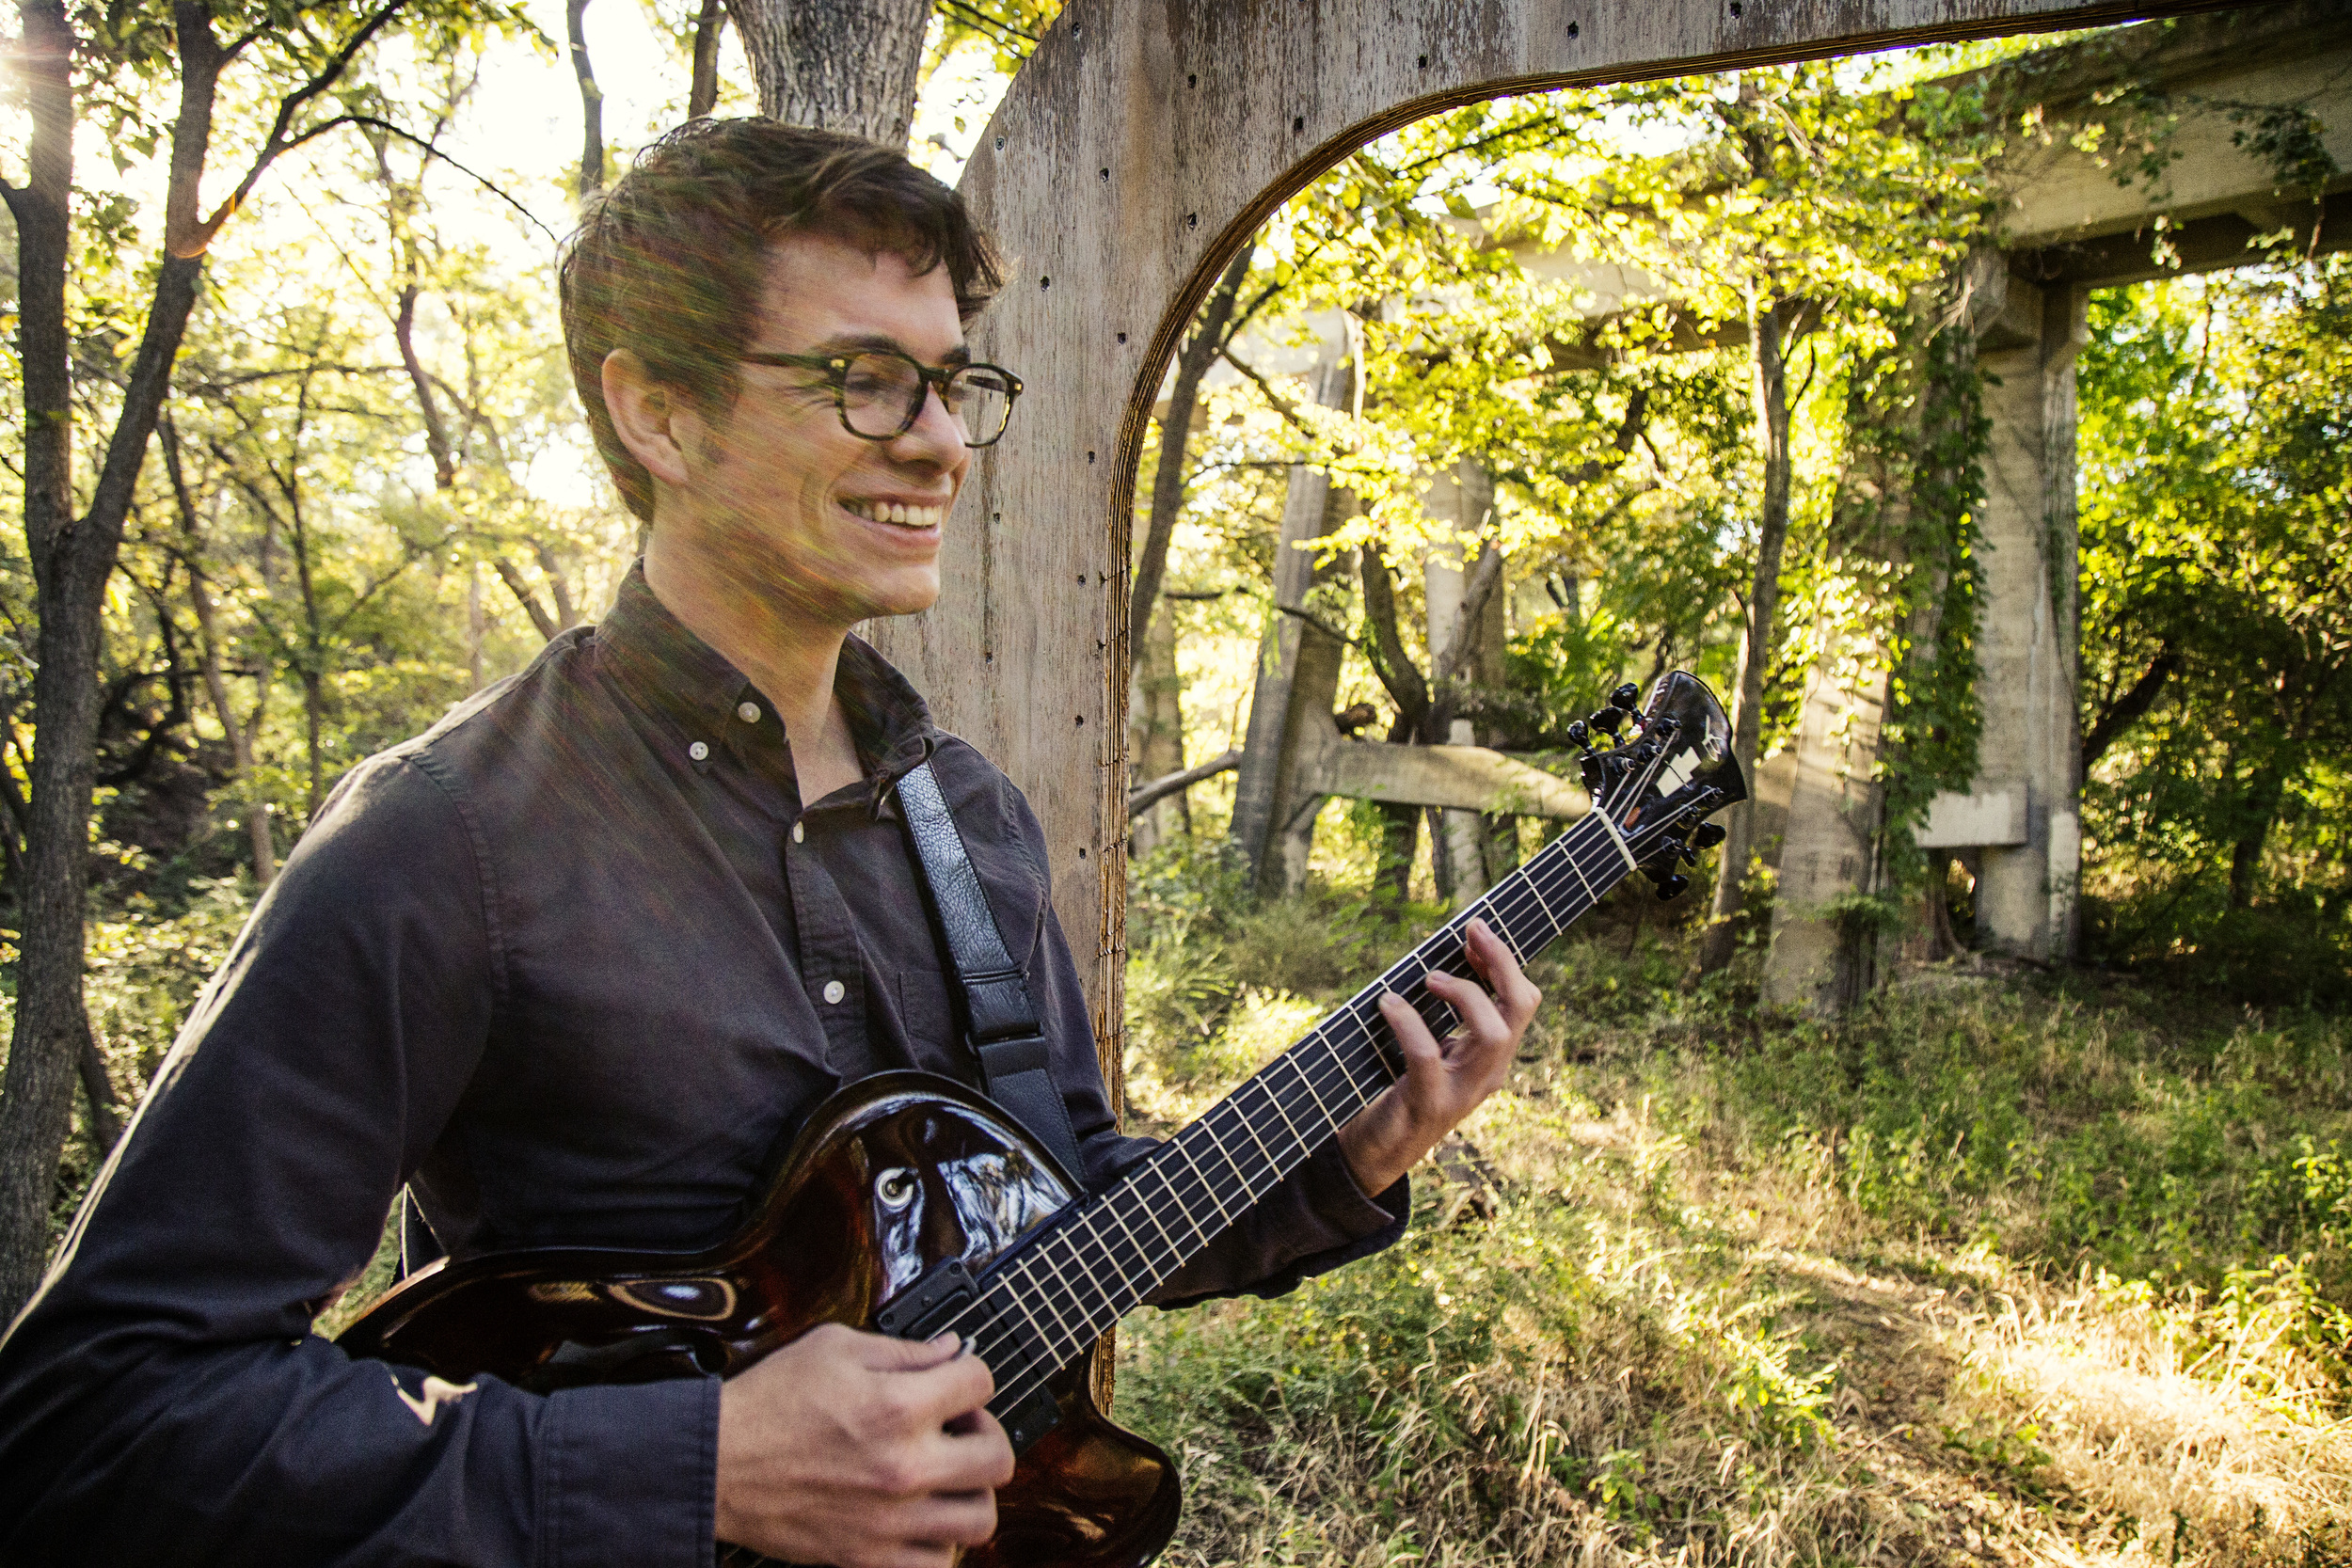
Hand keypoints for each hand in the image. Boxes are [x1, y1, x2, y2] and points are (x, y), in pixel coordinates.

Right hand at [715, 1321, 1015, 1567]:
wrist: (718, 1463)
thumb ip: (903, 1350)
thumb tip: (951, 1349)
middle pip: (999, 1458)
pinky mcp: (869, 1557)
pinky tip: (923, 1517)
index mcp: (898, 1406)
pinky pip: (938, 1563)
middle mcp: (904, 1467)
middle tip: (959, 1428)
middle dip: (987, 1433)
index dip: (973, 1373)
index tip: (957, 1379)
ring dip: (972, 1492)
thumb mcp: (835, 1348)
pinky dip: (941, 1542)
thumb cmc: (770, 1402)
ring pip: (981, 1518)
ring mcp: (891, 1520)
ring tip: (947, 1476)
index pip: (982, 1383)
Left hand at [1337, 917, 1540, 1195]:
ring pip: (1493, 1034)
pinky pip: (1427, 1057)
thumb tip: (1439, 959)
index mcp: (1493, 1055)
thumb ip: (1443, 1015)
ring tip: (1430, 978)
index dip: (1504, 962)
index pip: (1522, 1002)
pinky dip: (1408, 1023)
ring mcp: (1463, 1092)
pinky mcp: (1429, 1105)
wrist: (1379, 1152)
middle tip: (1472, 931)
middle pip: (1520, 1010)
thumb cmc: (1402, 1089)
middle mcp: (1489, 1073)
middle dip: (1501, 963)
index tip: (1475, 932)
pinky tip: (1387, 1004)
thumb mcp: (1434, 1048)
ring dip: (1465, 994)